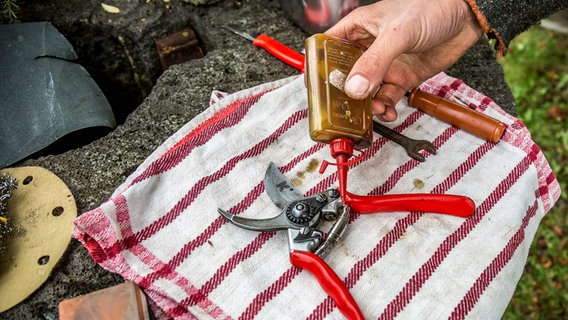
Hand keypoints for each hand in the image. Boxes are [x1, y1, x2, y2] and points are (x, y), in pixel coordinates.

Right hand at [326, 0, 482, 120]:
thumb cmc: (431, 6)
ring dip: (367, 105)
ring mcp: (385, 64)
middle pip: (345, 76)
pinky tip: (389, 112)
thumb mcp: (397, 33)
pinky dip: (386, 108)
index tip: (318, 88)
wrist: (465, 16)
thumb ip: (375, 62)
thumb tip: (355, 88)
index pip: (327, 49)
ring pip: (366, 91)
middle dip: (344, 94)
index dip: (320, 68)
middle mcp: (368, 48)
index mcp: (357, 28)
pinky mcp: (402, 77)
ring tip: (375, 110)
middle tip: (345, 109)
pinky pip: (387, 97)